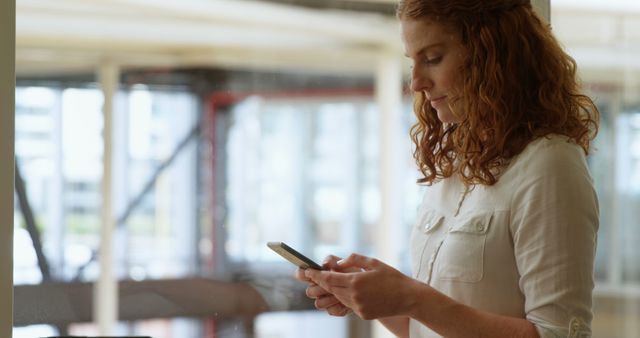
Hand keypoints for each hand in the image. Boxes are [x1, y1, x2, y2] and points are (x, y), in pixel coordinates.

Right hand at [293, 255, 354, 316]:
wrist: (370, 286)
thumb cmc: (355, 271)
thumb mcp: (345, 262)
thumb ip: (333, 260)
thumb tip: (324, 264)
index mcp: (318, 275)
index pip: (301, 274)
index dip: (302, 274)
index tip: (308, 272)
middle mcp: (319, 288)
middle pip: (309, 292)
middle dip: (319, 288)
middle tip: (330, 285)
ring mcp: (326, 300)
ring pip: (318, 303)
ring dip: (329, 298)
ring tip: (342, 293)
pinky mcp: (335, 309)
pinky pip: (331, 311)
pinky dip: (339, 306)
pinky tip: (347, 302)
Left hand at [304, 253, 419, 319]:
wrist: (408, 297)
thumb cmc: (392, 277)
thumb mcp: (373, 262)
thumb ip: (354, 260)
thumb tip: (339, 263)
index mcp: (355, 281)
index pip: (328, 278)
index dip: (316, 275)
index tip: (308, 271)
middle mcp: (354, 296)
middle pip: (331, 289)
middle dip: (324, 282)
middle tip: (316, 275)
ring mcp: (358, 307)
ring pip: (339, 297)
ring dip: (335, 290)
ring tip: (335, 281)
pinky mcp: (363, 315)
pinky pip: (349, 305)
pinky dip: (347, 298)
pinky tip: (352, 291)